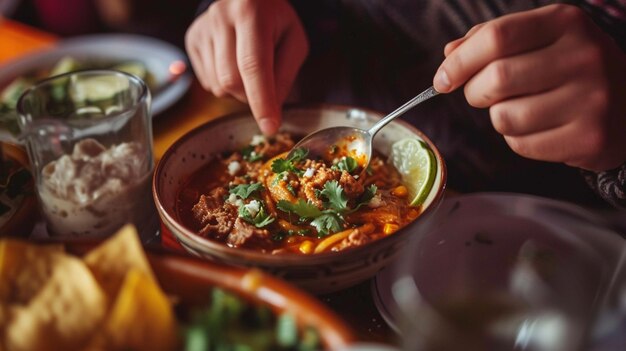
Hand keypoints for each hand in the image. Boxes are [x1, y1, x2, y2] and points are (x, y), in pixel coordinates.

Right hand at [185, 0, 308, 134]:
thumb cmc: (276, 22)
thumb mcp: (294, 42)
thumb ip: (285, 76)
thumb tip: (271, 111)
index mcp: (251, 12)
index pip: (253, 65)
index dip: (261, 100)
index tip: (270, 127)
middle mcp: (220, 17)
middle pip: (231, 80)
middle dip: (250, 96)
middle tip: (264, 89)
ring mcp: (202, 28)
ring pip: (217, 85)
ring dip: (237, 92)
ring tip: (248, 69)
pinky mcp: (191, 40)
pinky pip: (207, 82)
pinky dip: (224, 85)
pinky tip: (233, 64)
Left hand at [434, 4, 625, 171]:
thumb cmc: (570, 69)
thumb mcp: (541, 39)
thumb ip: (492, 40)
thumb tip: (450, 55)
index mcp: (566, 22)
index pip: (496, 38)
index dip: (459, 62)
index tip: (443, 79)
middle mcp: (584, 56)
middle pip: (495, 79)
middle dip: (475, 92)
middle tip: (483, 94)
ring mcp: (592, 99)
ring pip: (504, 117)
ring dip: (499, 117)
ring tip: (521, 109)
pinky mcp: (590, 137)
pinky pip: (521, 144)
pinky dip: (518, 139)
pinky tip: (540, 127)